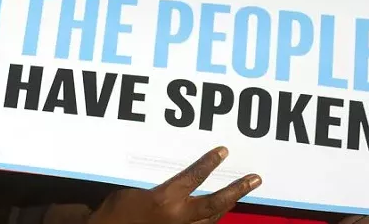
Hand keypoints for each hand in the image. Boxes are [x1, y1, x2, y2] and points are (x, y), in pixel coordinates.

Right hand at [88, 146, 261, 223]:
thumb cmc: (114, 212)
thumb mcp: (133, 191)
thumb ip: (157, 184)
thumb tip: (173, 175)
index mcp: (165, 200)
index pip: (194, 177)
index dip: (209, 163)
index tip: (223, 151)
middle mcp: (178, 218)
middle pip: (215, 203)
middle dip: (237, 190)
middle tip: (254, 179)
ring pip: (212, 220)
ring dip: (227, 206)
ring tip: (241, 194)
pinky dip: (211, 221)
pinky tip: (217, 215)